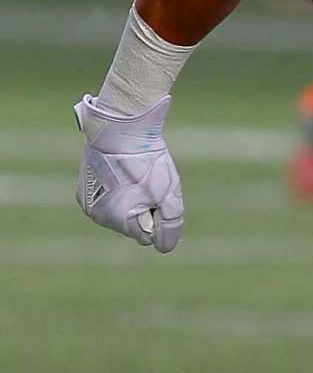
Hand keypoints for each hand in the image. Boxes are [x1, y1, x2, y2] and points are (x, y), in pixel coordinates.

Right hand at [74, 94, 183, 252]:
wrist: (121, 125)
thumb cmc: (147, 160)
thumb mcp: (168, 194)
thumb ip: (170, 225)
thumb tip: (163, 248)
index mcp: (116, 219)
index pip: (147, 235)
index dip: (156, 215)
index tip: (155, 193)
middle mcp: (96, 215)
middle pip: (131, 226)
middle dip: (143, 209)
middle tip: (144, 183)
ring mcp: (86, 202)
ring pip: (119, 214)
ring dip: (130, 200)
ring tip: (131, 176)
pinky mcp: (82, 189)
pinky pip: (107, 200)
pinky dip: (117, 191)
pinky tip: (119, 173)